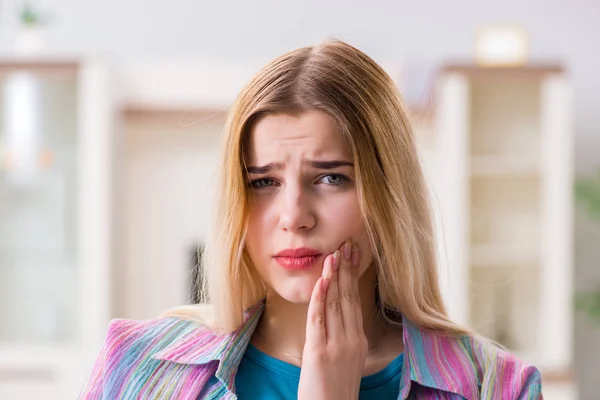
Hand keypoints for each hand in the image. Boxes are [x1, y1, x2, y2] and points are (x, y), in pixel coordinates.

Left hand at [298, 240, 366, 399]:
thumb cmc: (336, 391)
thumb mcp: (347, 361)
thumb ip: (343, 338)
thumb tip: (336, 317)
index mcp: (358, 341)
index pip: (355, 301)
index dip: (352, 277)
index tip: (352, 256)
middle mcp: (351, 340)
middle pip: (348, 297)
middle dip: (346, 269)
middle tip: (345, 245)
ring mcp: (336, 346)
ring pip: (335, 304)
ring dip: (333, 277)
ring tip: (333, 255)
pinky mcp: (319, 353)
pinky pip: (319, 319)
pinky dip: (320, 298)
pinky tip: (321, 282)